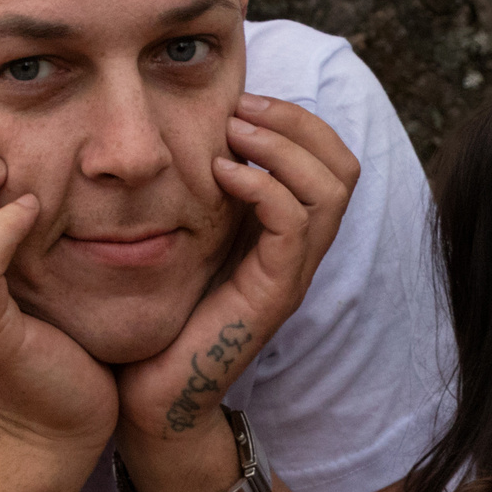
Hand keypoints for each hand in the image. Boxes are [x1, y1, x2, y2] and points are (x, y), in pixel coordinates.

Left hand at [116, 94, 361, 444]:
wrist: (148, 390)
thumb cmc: (158, 311)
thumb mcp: (184, 234)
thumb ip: (201, 189)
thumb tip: (188, 127)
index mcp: (287, 233)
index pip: (331, 160)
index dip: (298, 120)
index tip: (243, 101)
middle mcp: (301, 252)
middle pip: (343, 168)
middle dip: (296, 123)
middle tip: (242, 109)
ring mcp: (292, 274)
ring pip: (330, 190)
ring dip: (283, 147)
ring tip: (233, 134)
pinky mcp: (273, 293)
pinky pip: (293, 224)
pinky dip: (263, 186)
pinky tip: (221, 172)